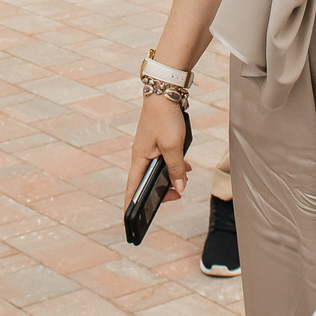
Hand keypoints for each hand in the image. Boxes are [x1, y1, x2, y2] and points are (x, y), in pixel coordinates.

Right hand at [125, 91, 190, 208]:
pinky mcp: (157, 141)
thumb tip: (180, 186)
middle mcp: (141, 156)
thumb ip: (176, 168)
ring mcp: (148, 148)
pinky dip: (173, 165)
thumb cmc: (165, 118)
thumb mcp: (173, 146)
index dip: (130, 206)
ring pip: (157, 171)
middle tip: (176, 197)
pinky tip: (185, 166)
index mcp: (139, 159)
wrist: (164, 92)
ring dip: (170, 178)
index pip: (132, 189)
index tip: (129, 222)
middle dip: (160, 193)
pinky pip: (164, 160)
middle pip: (146, 182)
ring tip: (182, 182)